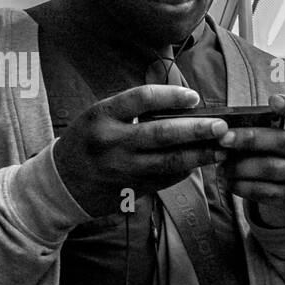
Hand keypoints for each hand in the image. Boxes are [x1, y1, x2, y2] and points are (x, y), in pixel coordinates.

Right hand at [53, 85, 223, 216]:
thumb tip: (181, 100)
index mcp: (102, 115)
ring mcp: (123, 169)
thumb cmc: (88, 140)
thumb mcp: (101, 114)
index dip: (171, 96)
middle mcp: (112, 142)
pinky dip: (186, 170)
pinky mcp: (132, 188)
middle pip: (162, 134)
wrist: (62, 183)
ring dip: (200, 155)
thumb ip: (134, 107)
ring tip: (222, 148)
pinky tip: (202, 162)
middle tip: (222, 127)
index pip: (140, 99)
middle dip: (196, 130)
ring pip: (169, 162)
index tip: (195, 97)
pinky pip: (167, 178)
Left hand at [213, 94, 284, 227]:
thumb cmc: (278, 161)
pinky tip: (229, 182)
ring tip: (221, 166)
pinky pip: (263, 191)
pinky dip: (242, 186)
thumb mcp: (278, 144)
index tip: (272, 99)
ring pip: (270, 168)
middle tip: (224, 138)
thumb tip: (226, 128)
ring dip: (240, 166)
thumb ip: (262, 133)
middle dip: (250, 139)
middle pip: (281, 141)